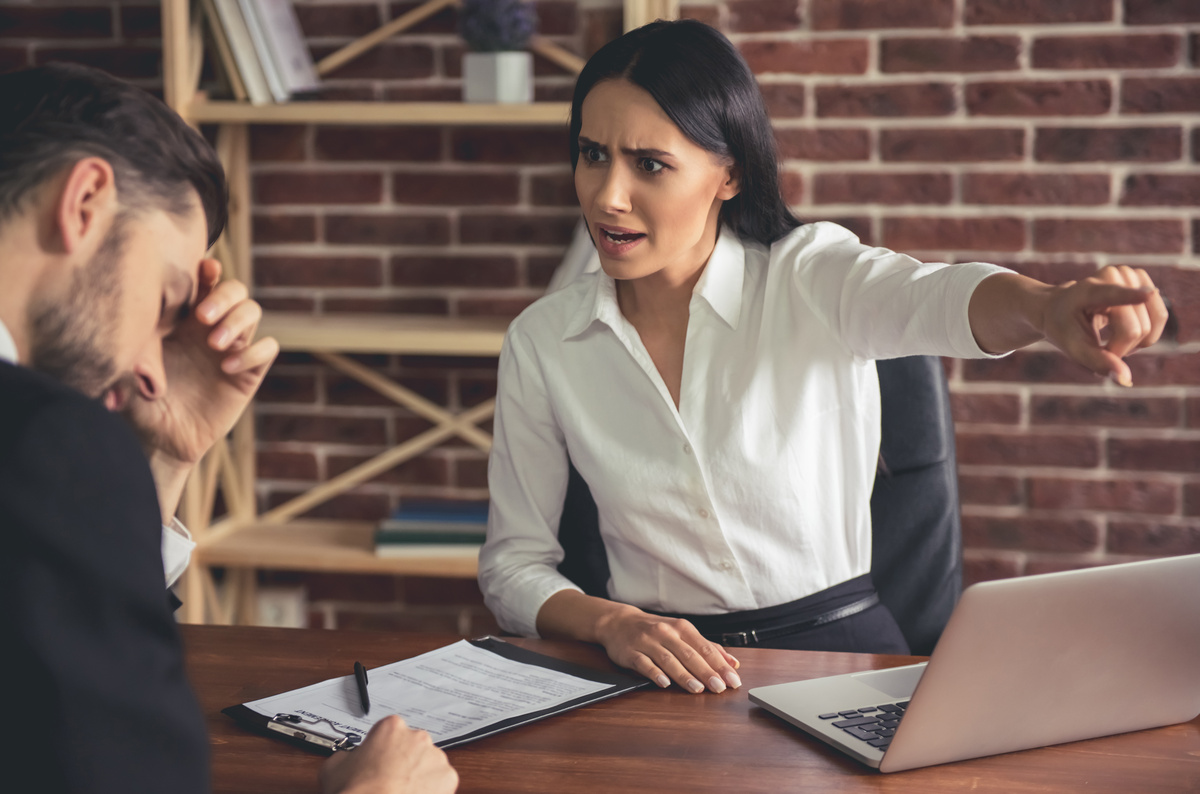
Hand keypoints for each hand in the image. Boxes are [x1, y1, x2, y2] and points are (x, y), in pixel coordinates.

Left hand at [123, 258, 278, 518]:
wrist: (163, 442)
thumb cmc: (141, 405)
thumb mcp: (128, 376)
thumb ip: (130, 355)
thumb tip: (129, 341)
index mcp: (183, 320)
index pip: (202, 284)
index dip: (208, 272)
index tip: (205, 268)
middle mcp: (211, 329)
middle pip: (236, 291)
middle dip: (224, 296)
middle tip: (203, 317)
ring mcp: (232, 349)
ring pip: (253, 313)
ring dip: (237, 322)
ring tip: (215, 344)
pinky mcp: (248, 374)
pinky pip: (266, 349)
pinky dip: (252, 353)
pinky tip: (228, 368)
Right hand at [320, 715, 457, 793]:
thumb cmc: (357, 792)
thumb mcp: (334, 766)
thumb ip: (347, 755)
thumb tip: (349, 758)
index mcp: (392, 728)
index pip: (390, 731)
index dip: (382, 749)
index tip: (378, 761)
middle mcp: (418, 737)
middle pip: (412, 747)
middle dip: (403, 761)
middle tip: (388, 780)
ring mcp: (435, 758)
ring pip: (428, 765)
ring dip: (418, 776)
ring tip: (400, 791)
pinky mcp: (448, 779)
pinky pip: (441, 783)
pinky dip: (431, 790)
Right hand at [595, 604, 741, 693]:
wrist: (619, 622)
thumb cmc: (656, 630)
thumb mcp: (682, 633)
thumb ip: (707, 647)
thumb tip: (733, 662)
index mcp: (681, 628)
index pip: (704, 647)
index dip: (720, 664)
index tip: (732, 679)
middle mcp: (666, 633)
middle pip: (689, 654)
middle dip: (706, 672)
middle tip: (719, 687)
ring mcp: (647, 642)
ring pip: (668, 660)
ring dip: (683, 675)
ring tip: (697, 689)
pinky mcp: (631, 652)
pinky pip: (644, 663)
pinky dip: (655, 673)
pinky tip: (664, 684)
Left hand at [1040, 265, 1167, 386]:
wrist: (1061, 307)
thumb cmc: (1064, 327)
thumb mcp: (1073, 347)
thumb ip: (1097, 362)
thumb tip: (1126, 380)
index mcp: (1087, 290)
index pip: (1111, 294)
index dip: (1130, 295)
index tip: (1148, 294)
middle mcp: (1114, 277)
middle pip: (1137, 329)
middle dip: (1122, 348)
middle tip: (1102, 348)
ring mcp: (1133, 278)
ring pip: (1152, 324)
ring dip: (1135, 343)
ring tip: (1111, 339)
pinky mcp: (1146, 284)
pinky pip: (1159, 318)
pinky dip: (1145, 334)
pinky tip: (1124, 331)